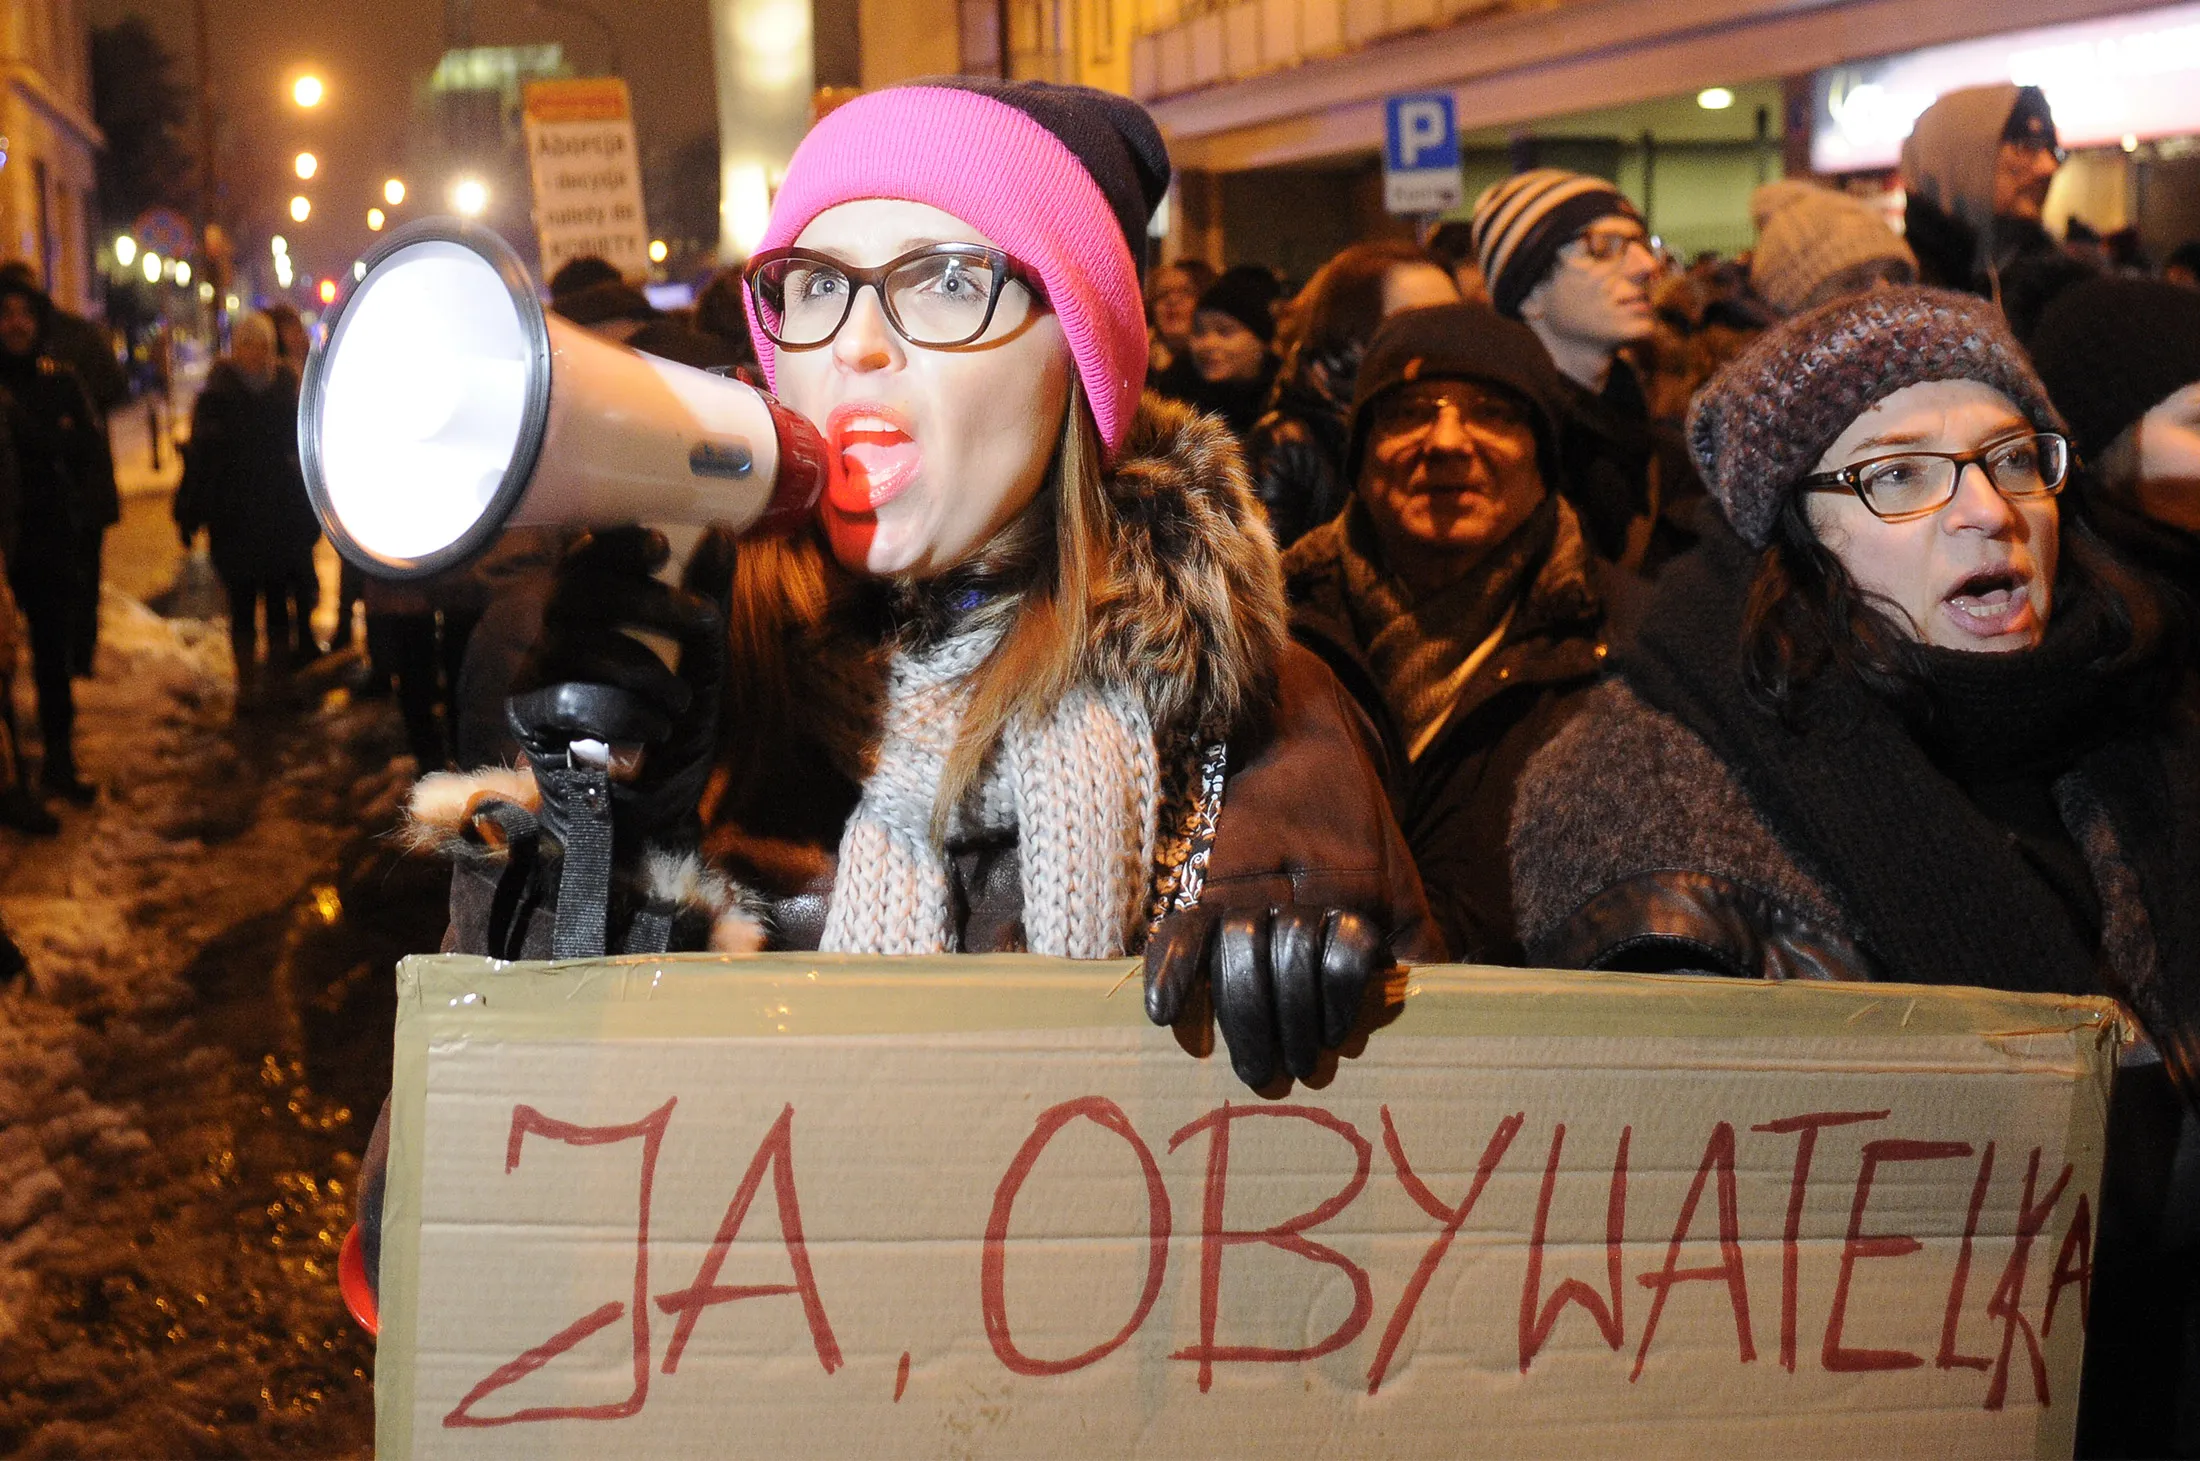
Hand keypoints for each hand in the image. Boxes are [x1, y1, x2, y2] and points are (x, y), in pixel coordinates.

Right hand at [507, 526, 726, 849]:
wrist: (649, 820)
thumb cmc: (672, 740)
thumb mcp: (703, 670)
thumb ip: (707, 606)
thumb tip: (723, 534)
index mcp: (594, 618)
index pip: (588, 561)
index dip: (616, 546)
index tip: (662, 548)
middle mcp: (556, 636)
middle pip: (579, 590)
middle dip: (648, 599)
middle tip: (704, 619)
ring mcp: (535, 673)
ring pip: (578, 640)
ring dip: (646, 669)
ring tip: (679, 703)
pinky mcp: (524, 715)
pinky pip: (568, 694)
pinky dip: (622, 713)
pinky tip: (650, 735)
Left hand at [1143, 906, 1387, 1088]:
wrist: (1356, 979)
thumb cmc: (1277, 1011)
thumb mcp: (1233, 1009)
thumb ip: (1200, 1007)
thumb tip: (1167, 1023)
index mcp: (1219, 924)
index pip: (1187, 931)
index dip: (1173, 967)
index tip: (1164, 1017)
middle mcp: (1259, 908)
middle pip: (1242, 942)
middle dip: (1248, 1014)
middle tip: (1257, 1074)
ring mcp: (1308, 910)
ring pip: (1295, 947)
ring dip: (1296, 1015)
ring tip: (1299, 1065)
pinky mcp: (1355, 924)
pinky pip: (1345, 953)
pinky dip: (1339, 1000)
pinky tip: (1333, 1037)